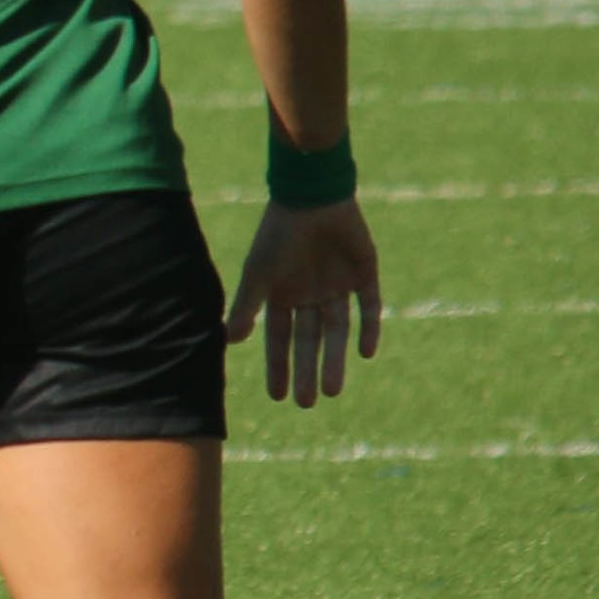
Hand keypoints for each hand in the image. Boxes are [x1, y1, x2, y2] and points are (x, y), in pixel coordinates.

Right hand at [225, 198, 383, 408]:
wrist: (312, 195)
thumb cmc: (279, 233)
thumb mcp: (259, 273)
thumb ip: (247, 306)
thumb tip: (229, 341)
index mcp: (283, 294)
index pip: (280, 339)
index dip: (279, 366)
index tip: (279, 396)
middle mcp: (309, 294)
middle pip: (309, 340)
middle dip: (307, 370)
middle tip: (307, 403)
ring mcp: (337, 284)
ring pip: (338, 330)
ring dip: (335, 359)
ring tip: (332, 389)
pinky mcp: (364, 273)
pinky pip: (368, 306)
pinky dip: (369, 328)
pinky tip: (365, 352)